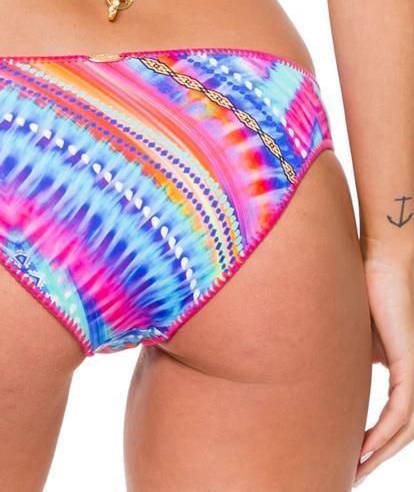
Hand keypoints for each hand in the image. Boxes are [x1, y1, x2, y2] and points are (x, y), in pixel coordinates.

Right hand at [354, 248, 413, 485]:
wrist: (381, 266)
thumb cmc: (365, 295)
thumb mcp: (355, 338)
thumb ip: (353, 361)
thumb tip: (331, 378)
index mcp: (403, 373)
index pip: (393, 419)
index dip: (374, 443)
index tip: (350, 457)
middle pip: (401, 432)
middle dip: (376, 458)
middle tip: (350, 476)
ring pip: (404, 428)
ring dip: (380, 454)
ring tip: (354, 469)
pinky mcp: (411, 365)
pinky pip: (401, 410)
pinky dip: (385, 433)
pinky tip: (366, 447)